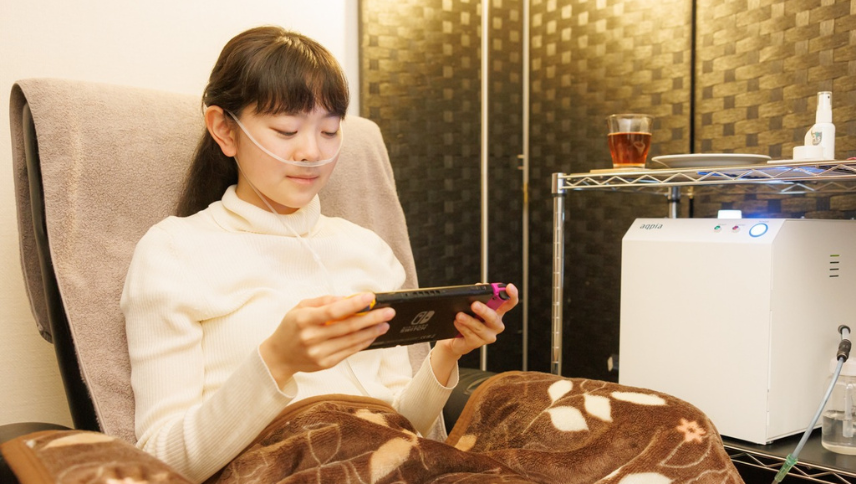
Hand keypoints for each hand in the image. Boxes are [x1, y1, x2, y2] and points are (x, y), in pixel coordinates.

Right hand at [259, 293, 393, 386]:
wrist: (278, 356)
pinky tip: (372, 335)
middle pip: (347, 327)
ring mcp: (319, 353)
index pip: (334, 311)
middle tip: (388, 312)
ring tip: (384, 323)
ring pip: (352, 341)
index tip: (371, 298)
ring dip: (371, 331)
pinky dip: (363, 342)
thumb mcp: (301, 307)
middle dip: (371, 318)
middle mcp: (311, 337)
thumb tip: (348, 298)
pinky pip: (349, 351)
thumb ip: (324, 301)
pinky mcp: (326, 364)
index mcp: (304, 320)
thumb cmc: (291, 327)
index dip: (354, 304)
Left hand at [430, 284, 518, 383]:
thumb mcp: (472, 304)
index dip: (512, 295)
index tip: (509, 287)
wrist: (455, 337)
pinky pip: (471, 335)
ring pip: (480, 328)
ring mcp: (488, 335)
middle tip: (474, 304)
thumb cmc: (467, 317)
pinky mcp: (477, 343)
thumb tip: (479, 286)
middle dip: (484, 311)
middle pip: (494, 318)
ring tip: (459, 315)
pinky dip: (463, 328)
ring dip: (469, 321)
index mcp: (498, 312)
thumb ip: (478, 294)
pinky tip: (457, 322)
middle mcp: (496, 324)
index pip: (509, 303)